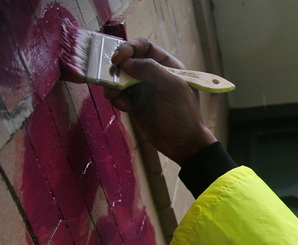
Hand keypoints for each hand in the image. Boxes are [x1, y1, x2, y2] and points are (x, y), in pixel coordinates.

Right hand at [104, 38, 216, 164]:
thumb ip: (152, 70)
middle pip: (127, 60)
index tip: (119, 58)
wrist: (184, 145)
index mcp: (167, 65)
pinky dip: (116, 98)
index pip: (144, 46)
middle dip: (117, 67)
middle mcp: (153, 74)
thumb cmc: (185, 114)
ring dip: (113, 84)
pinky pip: (118, 95)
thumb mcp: (174, 88)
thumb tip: (126, 62)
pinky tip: (123, 106)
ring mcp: (142, 89)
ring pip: (119, 78)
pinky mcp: (134, 104)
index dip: (130, 48)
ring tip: (115, 95)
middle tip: (111, 78)